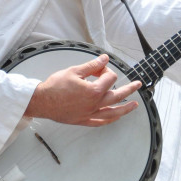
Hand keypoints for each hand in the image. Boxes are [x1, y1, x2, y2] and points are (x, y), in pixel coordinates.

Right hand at [25, 54, 140, 126]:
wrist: (42, 101)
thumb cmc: (56, 86)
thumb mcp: (75, 71)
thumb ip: (92, 65)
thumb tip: (105, 59)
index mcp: (94, 91)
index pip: (109, 78)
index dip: (105, 70)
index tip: (98, 67)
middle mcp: (95, 104)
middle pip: (117, 95)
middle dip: (129, 89)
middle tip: (138, 84)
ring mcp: (90, 114)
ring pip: (113, 112)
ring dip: (125, 108)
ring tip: (135, 105)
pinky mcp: (84, 120)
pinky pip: (101, 122)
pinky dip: (110, 119)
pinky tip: (116, 118)